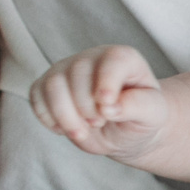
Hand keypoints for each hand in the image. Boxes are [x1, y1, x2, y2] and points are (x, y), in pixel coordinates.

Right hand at [30, 44, 170, 162]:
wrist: (125, 130)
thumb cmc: (141, 117)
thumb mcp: (153, 114)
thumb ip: (139, 106)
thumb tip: (109, 106)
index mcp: (123, 58)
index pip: (113, 60)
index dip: (107, 83)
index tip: (107, 108)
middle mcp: (92, 58)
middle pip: (77, 74)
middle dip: (86, 107)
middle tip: (99, 123)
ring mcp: (67, 70)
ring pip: (52, 85)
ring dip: (64, 115)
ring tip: (82, 132)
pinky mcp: (48, 86)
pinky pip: (36, 96)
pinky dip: (48, 117)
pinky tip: (65, 128)